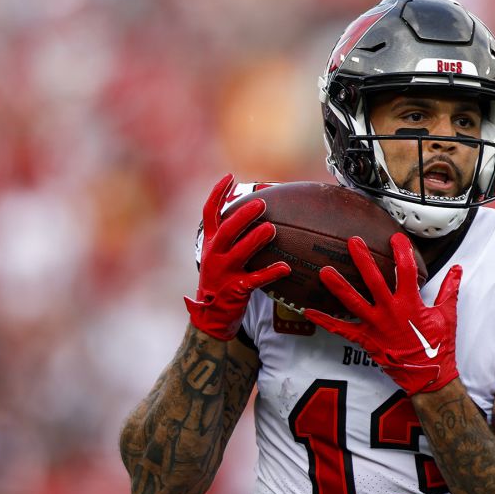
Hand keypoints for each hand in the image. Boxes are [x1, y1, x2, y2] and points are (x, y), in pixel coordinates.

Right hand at [184, 174, 289, 340]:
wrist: (210, 317)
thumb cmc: (221, 281)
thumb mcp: (217, 256)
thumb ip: (230, 236)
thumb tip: (251, 211)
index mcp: (209, 243)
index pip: (209, 213)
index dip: (218, 194)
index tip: (230, 177)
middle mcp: (214, 255)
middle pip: (226, 230)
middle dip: (242, 215)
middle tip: (261, 203)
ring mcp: (223, 273)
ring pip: (239, 253)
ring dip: (255, 240)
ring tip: (271, 229)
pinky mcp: (236, 290)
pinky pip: (255, 280)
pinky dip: (270, 273)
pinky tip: (285, 267)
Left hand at [305, 233, 461, 395]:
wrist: (428, 376)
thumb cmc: (439, 346)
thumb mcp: (448, 314)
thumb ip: (450, 289)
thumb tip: (458, 269)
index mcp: (411, 302)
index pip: (406, 269)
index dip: (401, 251)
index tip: (395, 237)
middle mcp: (390, 310)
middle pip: (373, 280)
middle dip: (362, 259)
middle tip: (352, 242)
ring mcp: (376, 325)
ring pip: (353, 302)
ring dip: (338, 286)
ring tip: (324, 271)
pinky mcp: (366, 339)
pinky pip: (342, 329)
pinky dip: (325, 321)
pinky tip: (309, 311)